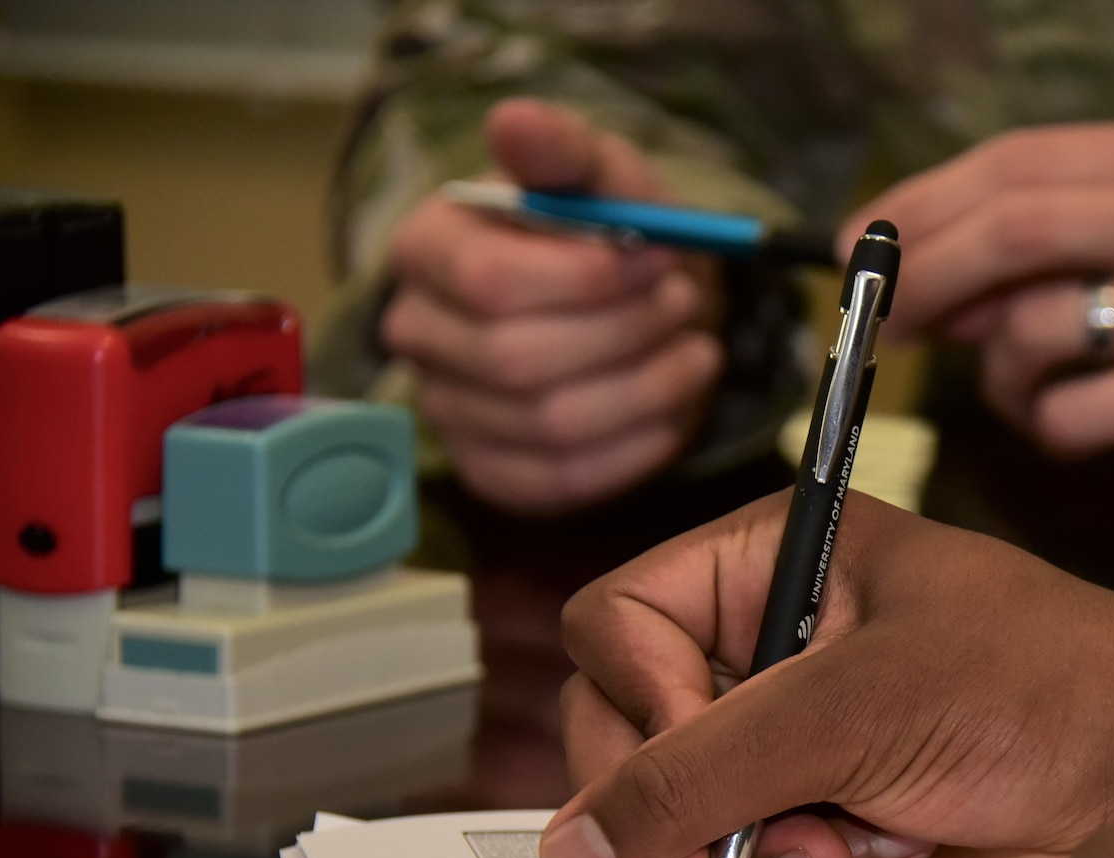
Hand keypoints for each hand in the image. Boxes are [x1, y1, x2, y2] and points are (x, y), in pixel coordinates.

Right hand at [382, 99, 723, 514]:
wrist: (626, 303)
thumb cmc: (606, 233)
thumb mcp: (598, 176)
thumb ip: (562, 150)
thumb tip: (514, 120)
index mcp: (426, 247)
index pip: (488, 282)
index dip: (587, 277)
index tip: (658, 253)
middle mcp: (419, 333)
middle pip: (517, 361)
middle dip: (623, 332)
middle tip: (684, 300)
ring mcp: (449, 411)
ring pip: (552, 426)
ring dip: (646, 387)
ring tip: (694, 347)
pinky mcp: (494, 472)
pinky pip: (565, 480)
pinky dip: (636, 446)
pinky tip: (674, 406)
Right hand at [539, 492, 1113, 857]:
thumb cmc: (1040, 691)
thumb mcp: (855, 709)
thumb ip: (700, 771)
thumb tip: (566, 845)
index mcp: (767, 561)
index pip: (616, 626)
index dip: (640, 701)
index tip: (706, 752)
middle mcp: (767, 642)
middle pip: (628, 730)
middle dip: (687, 803)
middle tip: (735, 854)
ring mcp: (795, 734)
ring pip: (683, 812)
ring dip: (755, 849)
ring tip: (844, 846)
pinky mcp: (829, 812)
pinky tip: (884, 856)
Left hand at [848, 118, 1113, 509]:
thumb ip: (1054, 248)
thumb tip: (915, 279)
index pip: (1013, 161)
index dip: (917, 204)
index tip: (856, 247)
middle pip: (1008, 226)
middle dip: (919, 277)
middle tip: (877, 323)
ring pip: (1029, 330)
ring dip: (997, 376)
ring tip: (1028, 394)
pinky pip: (1066, 412)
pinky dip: (1047, 429)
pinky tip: (1085, 429)